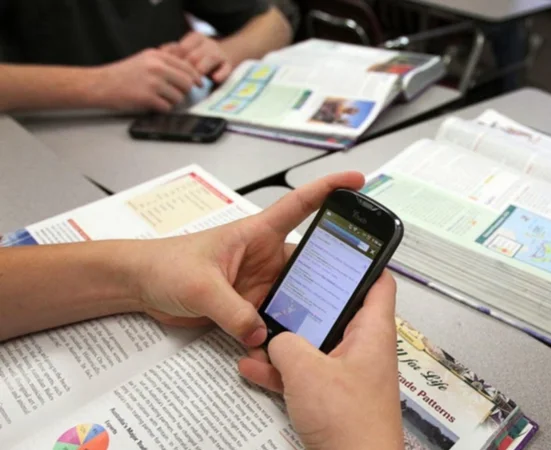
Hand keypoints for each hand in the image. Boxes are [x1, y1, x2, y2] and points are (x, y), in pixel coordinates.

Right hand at [90, 49, 202, 111]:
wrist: (100, 84)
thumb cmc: (122, 74)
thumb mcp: (144, 59)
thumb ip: (164, 62)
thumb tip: (188, 70)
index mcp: (157, 56)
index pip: (187, 67)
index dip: (195, 77)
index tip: (198, 83)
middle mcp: (156, 67)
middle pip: (186, 83)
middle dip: (185, 91)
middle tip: (178, 94)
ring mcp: (152, 82)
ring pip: (178, 97)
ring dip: (172, 101)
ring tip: (159, 99)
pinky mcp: (147, 97)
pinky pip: (167, 107)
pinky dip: (162, 108)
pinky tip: (152, 104)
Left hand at [131, 171, 364, 346]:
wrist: (139, 286)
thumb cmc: (165, 264)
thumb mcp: (200, 285)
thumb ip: (233, 311)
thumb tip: (262, 334)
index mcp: (257, 233)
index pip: (300, 205)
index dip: (329, 189)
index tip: (356, 181)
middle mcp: (264, 257)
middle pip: (309, 262)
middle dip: (330, 274)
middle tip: (353, 291)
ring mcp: (259, 283)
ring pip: (296, 295)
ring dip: (305, 310)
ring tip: (323, 326)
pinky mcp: (249, 306)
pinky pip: (274, 319)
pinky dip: (281, 333)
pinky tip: (289, 347)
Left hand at [162, 32, 233, 82]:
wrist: (229, 53)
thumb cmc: (200, 56)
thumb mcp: (187, 50)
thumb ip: (174, 51)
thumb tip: (158, 54)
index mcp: (195, 38)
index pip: (181, 47)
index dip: (173, 61)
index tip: (167, 72)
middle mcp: (208, 43)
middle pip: (194, 55)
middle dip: (186, 69)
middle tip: (177, 82)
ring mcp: (219, 54)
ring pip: (210, 59)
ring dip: (201, 71)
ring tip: (194, 83)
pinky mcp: (229, 64)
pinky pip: (226, 69)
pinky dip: (221, 74)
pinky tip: (215, 79)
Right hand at [238, 272, 403, 449]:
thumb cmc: (352, 423)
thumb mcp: (307, 371)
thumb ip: (285, 344)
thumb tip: (275, 339)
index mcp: (372, 331)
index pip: (378, 282)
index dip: (362, 261)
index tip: (338, 248)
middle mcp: (362, 348)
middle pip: (336, 310)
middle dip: (304, 303)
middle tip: (281, 288)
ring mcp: (347, 373)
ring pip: (315, 343)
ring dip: (285, 339)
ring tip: (257, 330)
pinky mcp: (332, 397)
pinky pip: (305, 373)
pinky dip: (281, 370)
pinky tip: (253, 367)